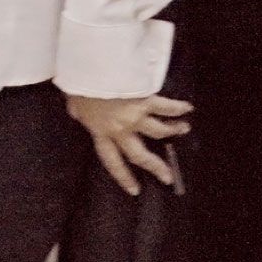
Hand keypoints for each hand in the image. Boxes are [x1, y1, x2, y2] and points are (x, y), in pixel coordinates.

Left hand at [65, 92, 193, 195]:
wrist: (89, 71)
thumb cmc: (78, 87)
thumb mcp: (74, 105)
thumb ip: (80, 115)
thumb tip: (78, 116)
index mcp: (101, 132)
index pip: (112, 161)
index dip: (123, 177)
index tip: (134, 190)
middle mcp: (120, 130)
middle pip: (141, 155)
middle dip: (156, 168)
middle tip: (168, 178)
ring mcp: (135, 117)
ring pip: (159, 131)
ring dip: (174, 131)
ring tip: (184, 130)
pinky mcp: (146, 101)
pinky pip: (166, 107)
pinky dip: (178, 108)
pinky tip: (187, 108)